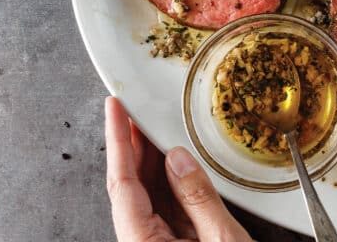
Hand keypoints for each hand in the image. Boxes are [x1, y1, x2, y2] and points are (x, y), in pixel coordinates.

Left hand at [105, 96, 252, 240]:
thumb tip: (180, 158)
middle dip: (135, 144)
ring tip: (157, 126)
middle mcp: (142, 240)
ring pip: (148, 193)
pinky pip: (166, 204)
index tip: (116, 109)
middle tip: (138, 109)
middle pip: (131, 185)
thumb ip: (199, 199)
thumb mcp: (220, 237)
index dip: (118, 141)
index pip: (123, 183)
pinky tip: (177, 158)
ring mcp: (157, 241)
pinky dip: (171, 177)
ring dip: (153, 159)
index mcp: (142, 241)